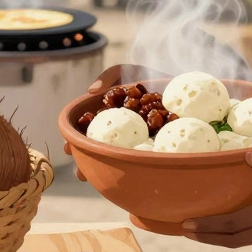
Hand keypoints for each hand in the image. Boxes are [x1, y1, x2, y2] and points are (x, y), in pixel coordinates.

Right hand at [70, 64, 168, 181]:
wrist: (183, 85)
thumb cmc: (150, 76)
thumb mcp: (128, 71)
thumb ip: (109, 76)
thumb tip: (90, 91)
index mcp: (111, 121)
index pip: (89, 134)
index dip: (77, 143)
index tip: (68, 149)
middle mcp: (122, 135)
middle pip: (101, 151)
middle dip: (89, 163)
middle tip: (81, 173)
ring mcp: (139, 144)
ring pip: (119, 160)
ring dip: (106, 171)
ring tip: (97, 180)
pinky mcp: (157, 150)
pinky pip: (144, 161)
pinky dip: (136, 169)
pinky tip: (129, 180)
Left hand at [182, 149, 251, 248]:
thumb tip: (248, 157)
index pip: (235, 223)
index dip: (209, 226)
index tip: (187, 223)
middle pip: (234, 239)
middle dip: (207, 237)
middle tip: (183, 229)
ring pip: (242, 242)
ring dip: (218, 238)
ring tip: (198, 231)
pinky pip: (251, 238)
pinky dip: (232, 236)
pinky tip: (224, 228)